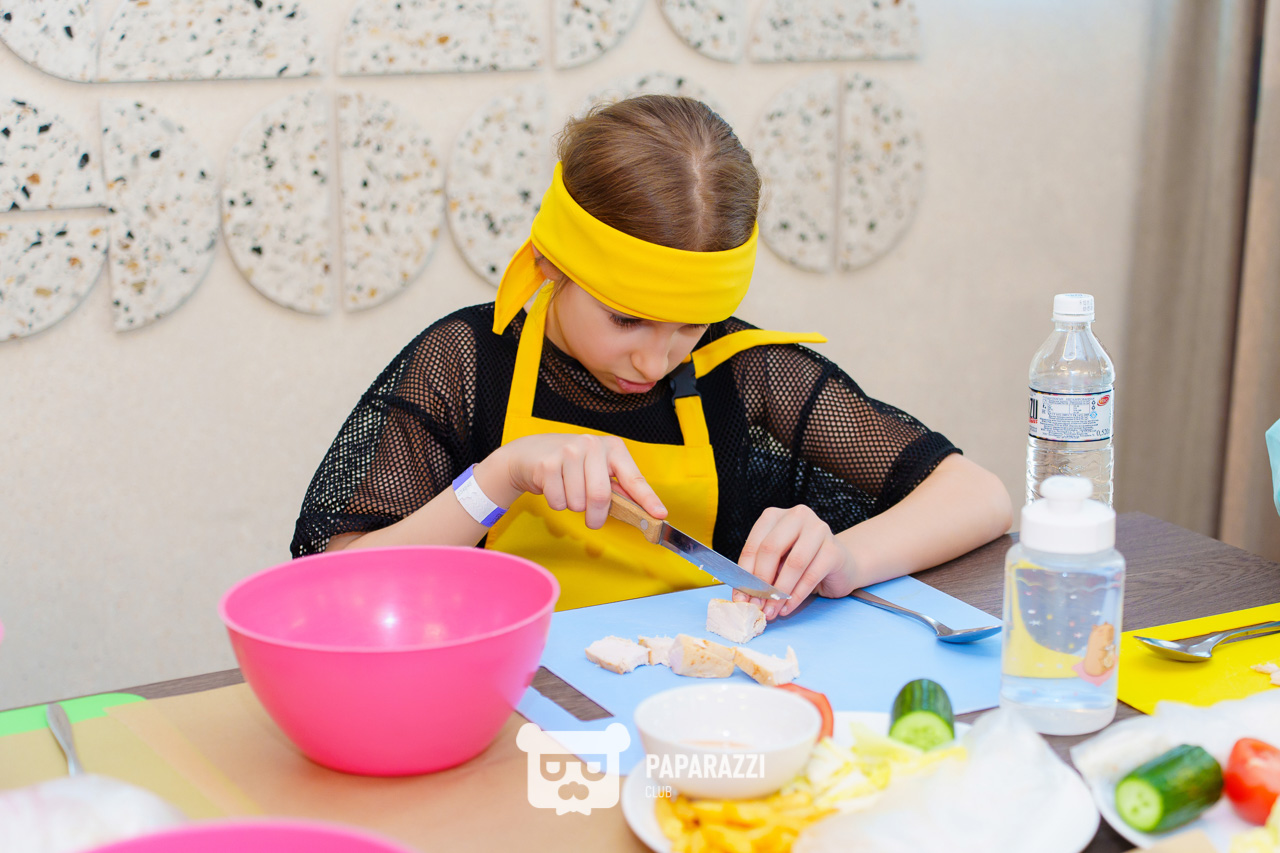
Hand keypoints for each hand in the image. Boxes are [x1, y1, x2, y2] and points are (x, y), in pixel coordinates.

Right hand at [479, 433, 665, 528]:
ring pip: (579, 503)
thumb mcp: (598, 469)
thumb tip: (642, 512)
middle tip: (593, 520)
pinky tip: (554, 487)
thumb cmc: (572, 464)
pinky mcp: (548, 464)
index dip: (647, 499)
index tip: (660, 515)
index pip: (634, 478)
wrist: (531, 453)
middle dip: (596, 516)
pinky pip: (558, 502)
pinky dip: (557, 504)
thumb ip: (619, 488)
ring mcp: (569, 452)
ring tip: (569, 490)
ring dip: (574, 507)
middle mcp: (592, 445)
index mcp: (613, 448)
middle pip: (601, 496)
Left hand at [733, 505, 855, 619]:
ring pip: (793, 563)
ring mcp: (818, 530)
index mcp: (775, 516)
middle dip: (761, 581)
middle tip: (757, 605)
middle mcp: (797, 516)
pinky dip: (797, 596)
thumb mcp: (776, 563)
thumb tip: (742, 598)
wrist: (839, 564)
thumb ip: (760, 574)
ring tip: (771, 611)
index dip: (745, 573)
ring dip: (779, 592)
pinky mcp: (834, 550)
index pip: (754, 544)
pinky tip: (787, 607)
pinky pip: (811, 576)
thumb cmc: (801, 562)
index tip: (741, 597)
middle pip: (771, 549)